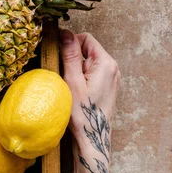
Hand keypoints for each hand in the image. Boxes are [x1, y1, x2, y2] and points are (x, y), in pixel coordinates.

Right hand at [59, 29, 119, 155]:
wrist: (93, 139)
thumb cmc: (82, 113)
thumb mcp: (72, 81)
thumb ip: (69, 55)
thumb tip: (65, 33)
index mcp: (106, 63)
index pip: (85, 38)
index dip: (70, 43)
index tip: (58, 56)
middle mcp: (112, 68)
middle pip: (87, 49)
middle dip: (72, 57)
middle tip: (64, 74)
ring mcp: (111, 78)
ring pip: (88, 61)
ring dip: (75, 68)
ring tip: (69, 84)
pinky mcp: (107, 86)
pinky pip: (91, 72)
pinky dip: (81, 76)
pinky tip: (75, 91)